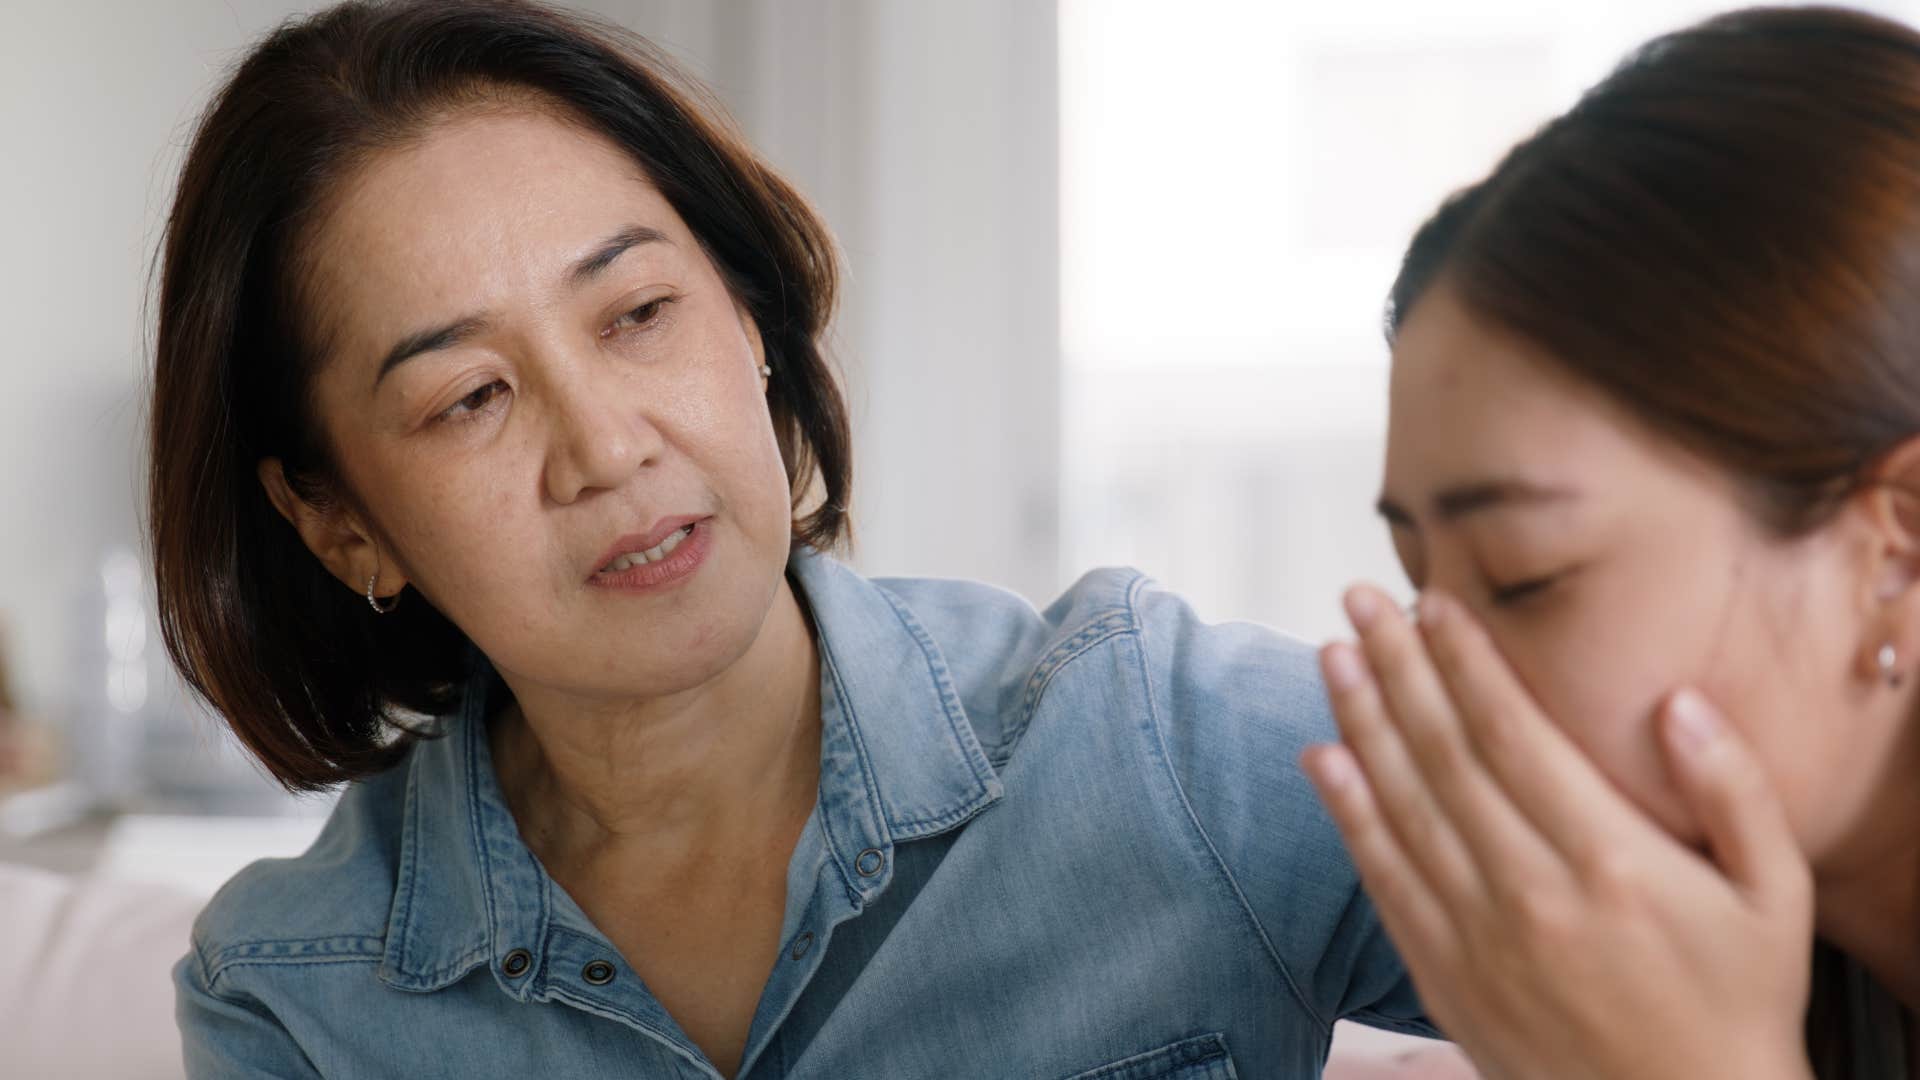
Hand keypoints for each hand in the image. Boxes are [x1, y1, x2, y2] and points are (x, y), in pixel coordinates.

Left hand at [1301, 585, 1816, 1079]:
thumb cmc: (1738, 1000)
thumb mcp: (1775, 896)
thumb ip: (1734, 792)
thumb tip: (1680, 702)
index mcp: (1609, 860)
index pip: (1513, 734)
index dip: (1465, 661)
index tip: (1432, 602)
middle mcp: (1530, 891)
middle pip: (1443, 755)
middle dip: (1396, 667)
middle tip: (1358, 599)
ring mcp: (1478, 936)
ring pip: (1401, 807)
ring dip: (1360, 723)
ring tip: (1331, 653)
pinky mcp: (1445, 973)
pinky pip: (1383, 879)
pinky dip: (1347, 815)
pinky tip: (1322, 758)